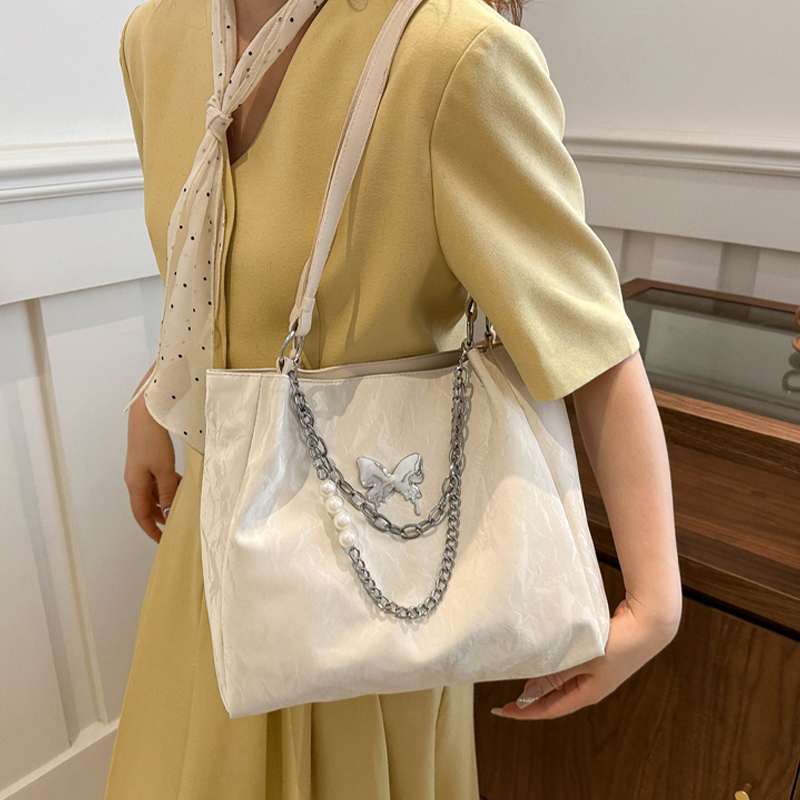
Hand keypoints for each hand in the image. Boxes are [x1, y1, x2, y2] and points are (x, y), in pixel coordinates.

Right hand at [123, 389, 181, 542]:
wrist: (146, 413)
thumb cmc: (152, 440)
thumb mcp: (164, 469)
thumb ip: (167, 492)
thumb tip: (167, 512)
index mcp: (135, 485)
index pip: (141, 515)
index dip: (151, 530)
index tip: (162, 541)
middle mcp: (135, 479)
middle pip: (146, 506)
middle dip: (160, 517)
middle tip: (176, 526)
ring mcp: (140, 470)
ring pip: (153, 493)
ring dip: (166, 501)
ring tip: (183, 506)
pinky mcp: (146, 460)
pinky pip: (157, 481)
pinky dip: (168, 487)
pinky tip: (181, 485)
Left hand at [490, 590, 681, 719]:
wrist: (647, 625)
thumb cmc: (618, 645)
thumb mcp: (582, 662)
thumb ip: (555, 675)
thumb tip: (529, 691)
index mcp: (587, 694)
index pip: (550, 709)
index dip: (525, 712)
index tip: (503, 710)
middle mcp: (590, 687)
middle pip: (554, 698)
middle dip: (530, 699)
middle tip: (506, 696)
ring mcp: (594, 673)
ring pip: (560, 682)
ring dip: (540, 680)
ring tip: (518, 675)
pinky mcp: (596, 658)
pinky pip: (567, 668)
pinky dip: (552, 666)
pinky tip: (543, 658)